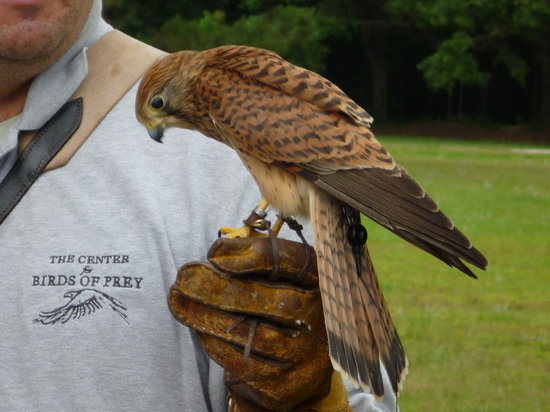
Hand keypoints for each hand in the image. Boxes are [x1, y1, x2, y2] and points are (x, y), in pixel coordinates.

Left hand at [168, 236, 346, 410]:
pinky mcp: (286, 385)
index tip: (213, 252)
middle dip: (224, 287)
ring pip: (256, 335)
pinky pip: (245, 365)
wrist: (300, 363)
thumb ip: (254, 260)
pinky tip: (197, 327)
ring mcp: (307, 355)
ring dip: (209, 315)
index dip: (252, 255)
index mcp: (322, 282)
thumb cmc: (281, 305)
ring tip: (178, 299)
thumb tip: (218, 250)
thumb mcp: (278, 278)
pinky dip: (216, 344)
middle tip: (185, 277)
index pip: (293, 262)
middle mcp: (322, 319)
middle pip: (276, 301)